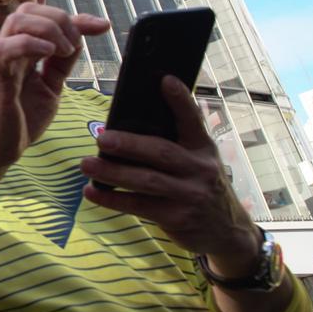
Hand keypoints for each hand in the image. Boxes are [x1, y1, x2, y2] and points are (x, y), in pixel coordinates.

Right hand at [0, 5, 108, 173]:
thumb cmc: (20, 119)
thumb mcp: (50, 87)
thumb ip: (61, 64)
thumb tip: (79, 39)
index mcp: (23, 50)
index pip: (45, 17)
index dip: (77, 17)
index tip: (103, 26)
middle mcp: (10, 50)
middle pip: (28, 10)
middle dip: (59, 18)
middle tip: (75, 45)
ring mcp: (0, 62)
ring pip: (16, 21)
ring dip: (47, 28)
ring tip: (63, 50)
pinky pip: (3, 48)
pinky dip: (29, 44)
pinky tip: (49, 53)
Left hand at [80, 76, 256, 266]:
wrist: (226, 231)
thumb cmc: (199, 185)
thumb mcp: (198, 160)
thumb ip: (175, 142)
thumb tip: (130, 122)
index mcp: (202, 148)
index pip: (192, 120)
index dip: (180, 100)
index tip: (165, 80)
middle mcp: (200, 169)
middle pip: (161, 152)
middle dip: (129, 145)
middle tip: (100, 139)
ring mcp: (190, 195)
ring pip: (146, 181)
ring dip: (113, 173)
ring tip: (86, 165)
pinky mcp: (178, 218)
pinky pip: (140, 206)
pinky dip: (112, 199)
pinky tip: (91, 192)